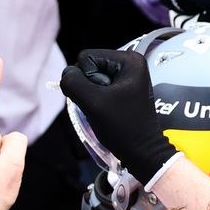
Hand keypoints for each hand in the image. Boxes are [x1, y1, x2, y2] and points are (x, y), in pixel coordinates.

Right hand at [60, 48, 177, 186]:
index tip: (101, 99)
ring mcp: (128, 75)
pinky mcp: (124, 87)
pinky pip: (98, 86)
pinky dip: (97, 99)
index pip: (86, 57)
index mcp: (129, 59)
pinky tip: (107, 111)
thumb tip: (67, 75)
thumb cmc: (122, 127)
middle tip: (104, 106)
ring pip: (91, 77)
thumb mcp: (93, 102)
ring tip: (107, 109)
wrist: (142, 152)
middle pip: (89, 66)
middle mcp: (130, 62)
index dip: (84, 79)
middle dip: (89, 87)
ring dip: (92, 95)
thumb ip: (73, 83)